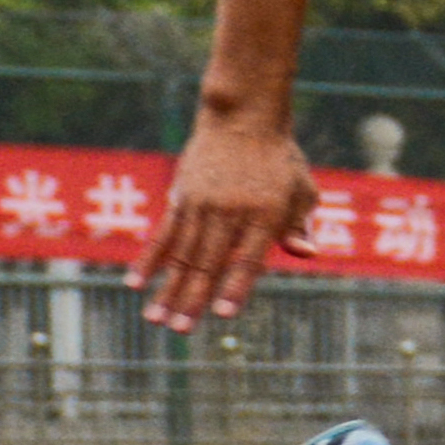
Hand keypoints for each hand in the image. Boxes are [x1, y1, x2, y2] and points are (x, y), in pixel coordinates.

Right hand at [133, 119, 320, 331]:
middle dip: (193, 299)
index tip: (223, 315)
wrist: (244, 115)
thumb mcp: (301, 189)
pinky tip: (136, 282)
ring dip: (168, 288)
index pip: (248, 258)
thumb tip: (308, 253)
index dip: (236, 287)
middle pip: (209, 262)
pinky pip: (163, 232)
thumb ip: (300, 225)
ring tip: (155, 318)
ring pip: (182, 253)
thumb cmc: (279, 159)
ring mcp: (203, 204)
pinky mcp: (182, 196)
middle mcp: (231, 211)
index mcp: (265, 214)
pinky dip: (149, 259)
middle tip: (180, 330)